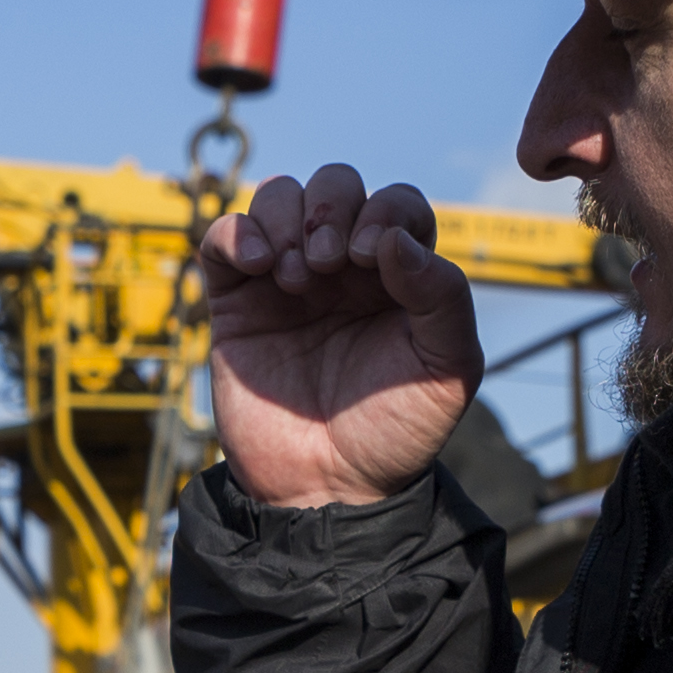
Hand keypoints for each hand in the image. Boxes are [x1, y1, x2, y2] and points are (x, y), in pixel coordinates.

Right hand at [192, 164, 482, 511]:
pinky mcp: (236, 302)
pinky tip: (261, 269)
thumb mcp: (448, 368)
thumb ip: (444, 297)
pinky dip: (238, 233)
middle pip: (335, 184)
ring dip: (286, 217)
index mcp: (399, 275)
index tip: (371, 259)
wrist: (328, 487)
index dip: (384, 212)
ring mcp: (286, 280)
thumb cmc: (395, 431)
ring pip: (279, 196)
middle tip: (328, 265)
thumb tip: (394, 238)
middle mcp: (342, 268)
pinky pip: (224, 237)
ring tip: (294, 277)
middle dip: (332, 207)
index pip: (396, 204)